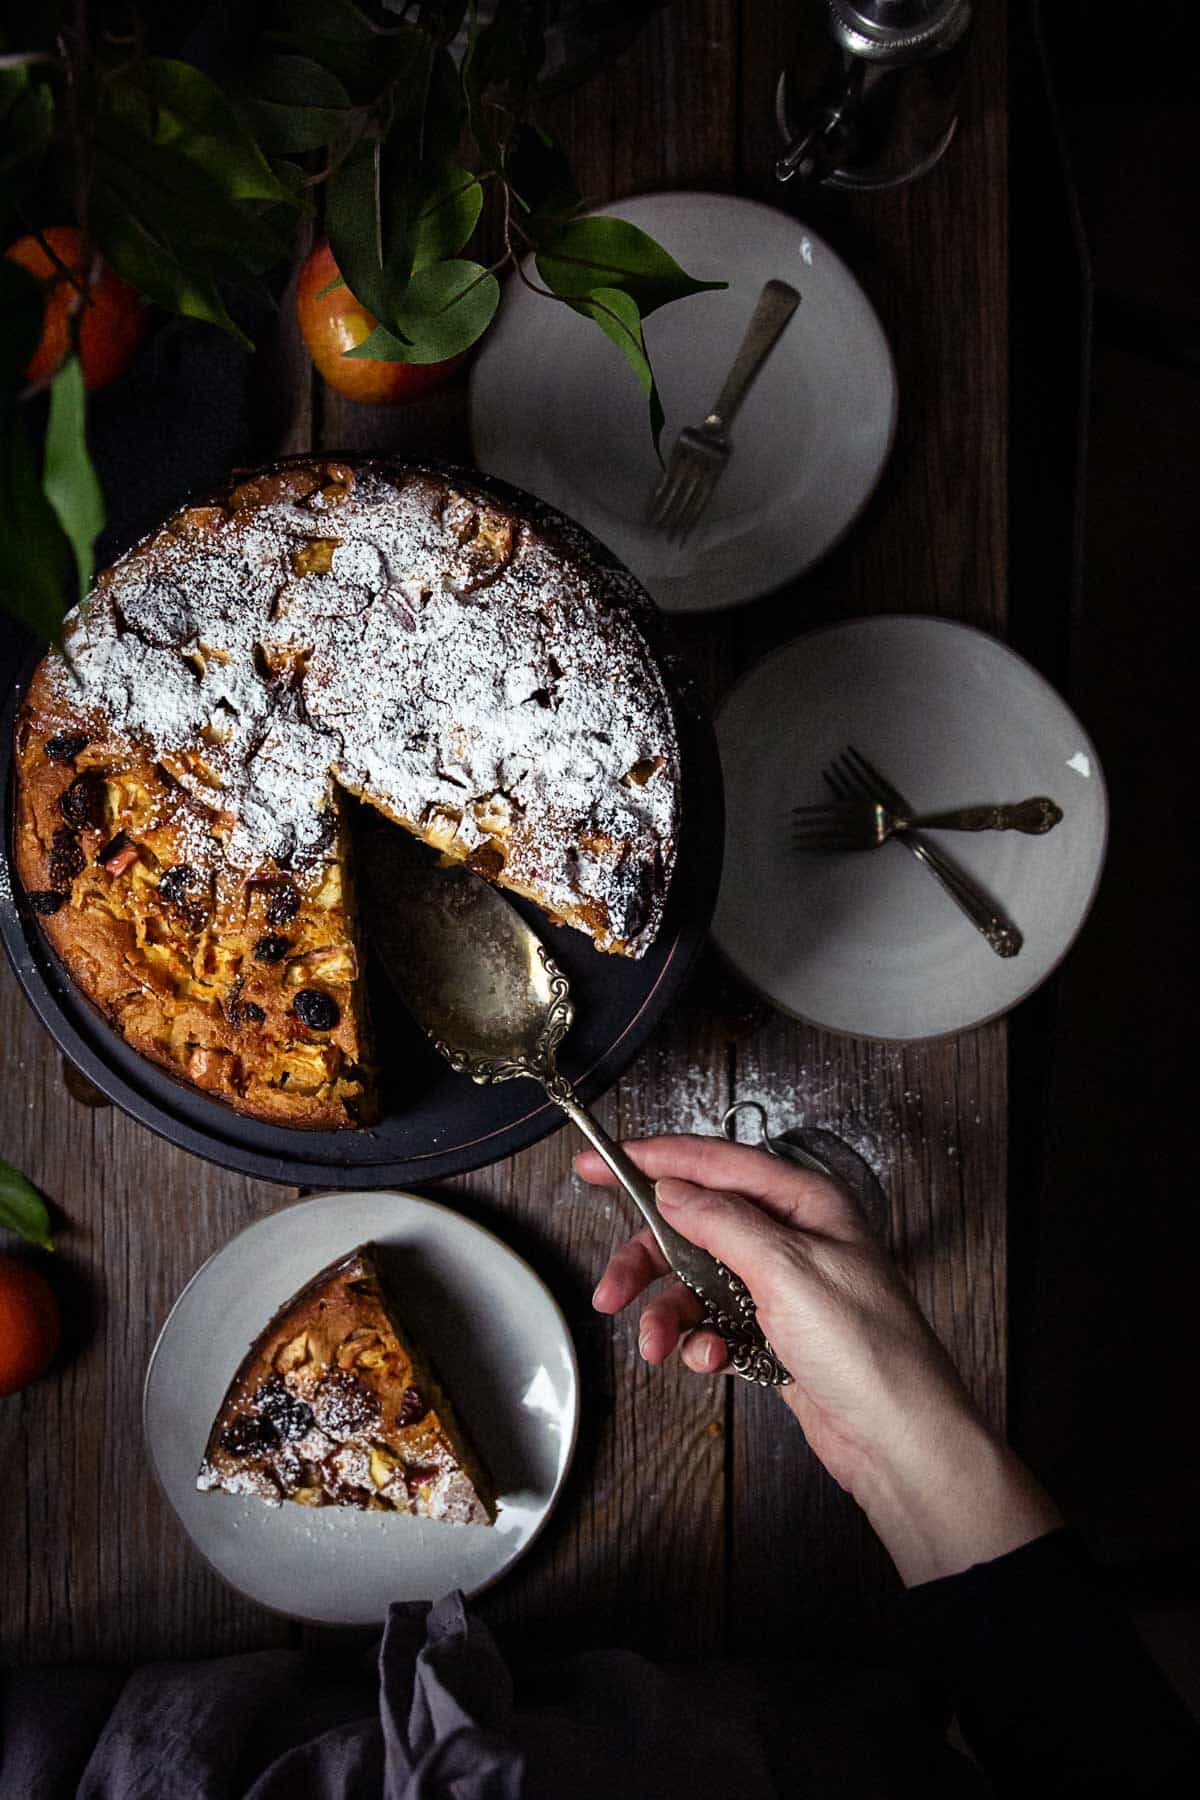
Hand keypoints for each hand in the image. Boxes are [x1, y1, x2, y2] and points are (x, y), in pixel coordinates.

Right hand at [578, 1135, 1061, 1584]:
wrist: (899, 1441)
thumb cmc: (870, 1352)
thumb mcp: (787, 1270)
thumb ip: (723, 1222)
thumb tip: (674, 1188)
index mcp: (805, 1204)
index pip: (716, 1163)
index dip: (653, 1159)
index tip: (600, 1162)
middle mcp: (792, 1239)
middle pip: (695, 1225)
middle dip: (648, 1258)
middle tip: (612, 1288)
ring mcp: (781, 1288)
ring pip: (696, 1281)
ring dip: (669, 1313)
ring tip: (658, 1345)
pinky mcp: (773, 1334)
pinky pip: (713, 1324)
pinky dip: (700, 1343)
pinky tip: (711, 1361)